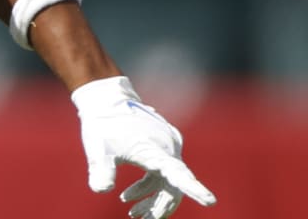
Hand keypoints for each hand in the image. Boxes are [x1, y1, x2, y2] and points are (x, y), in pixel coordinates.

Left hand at [72, 76, 215, 217]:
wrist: (105, 100)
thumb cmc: (102, 125)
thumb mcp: (98, 149)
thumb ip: (100, 169)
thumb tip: (100, 190)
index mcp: (155, 149)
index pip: (178, 173)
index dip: (193, 189)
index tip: (210, 201)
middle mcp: (168, 147)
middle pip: (173, 186)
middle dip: (159, 207)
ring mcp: (168, 146)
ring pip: (168, 181)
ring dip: (152, 198)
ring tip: (132, 213)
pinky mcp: (164, 145)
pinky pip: (163, 171)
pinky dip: (148, 185)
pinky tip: (127, 195)